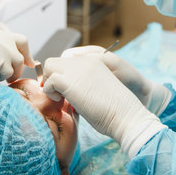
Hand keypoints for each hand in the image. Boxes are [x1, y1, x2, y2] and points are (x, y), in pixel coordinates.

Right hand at [0, 29, 33, 81]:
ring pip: (7, 73)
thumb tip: (25, 63)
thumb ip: (3, 49)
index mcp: (1, 34)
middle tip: (1, 78)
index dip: (27, 54)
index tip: (29, 64)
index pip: (23, 41)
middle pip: (18, 62)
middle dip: (12, 73)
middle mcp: (2, 41)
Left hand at [42, 56, 165, 156]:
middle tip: (61, 94)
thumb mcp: (99, 88)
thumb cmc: (115, 110)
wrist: (127, 115)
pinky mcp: (69, 81)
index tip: (67, 90)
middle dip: (53, 76)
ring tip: (62, 98)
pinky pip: (48, 81)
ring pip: (49, 66)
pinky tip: (62, 101)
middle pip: (56, 61)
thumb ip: (84, 83)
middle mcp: (85, 61)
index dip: (63, 74)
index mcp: (94, 61)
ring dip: (51, 82)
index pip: (67, 59)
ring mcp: (76, 69)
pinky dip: (50, 92)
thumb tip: (66, 92)